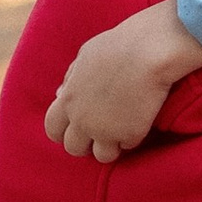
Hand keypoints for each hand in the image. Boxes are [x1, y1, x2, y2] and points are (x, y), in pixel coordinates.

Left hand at [44, 0, 201, 162]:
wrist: (149, 50)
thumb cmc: (119, 45)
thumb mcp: (85, 56)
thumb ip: (71, 79)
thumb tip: (60, 94)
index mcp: (68, 99)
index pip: (52, 129)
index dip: (64, 131)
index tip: (78, 126)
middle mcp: (82, 120)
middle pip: (73, 148)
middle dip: (85, 143)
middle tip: (101, 132)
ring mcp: (105, 131)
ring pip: (101, 156)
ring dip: (111, 145)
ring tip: (123, 129)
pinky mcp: (130, 135)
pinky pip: (128, 146)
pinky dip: (133, 136)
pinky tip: (140, 119)